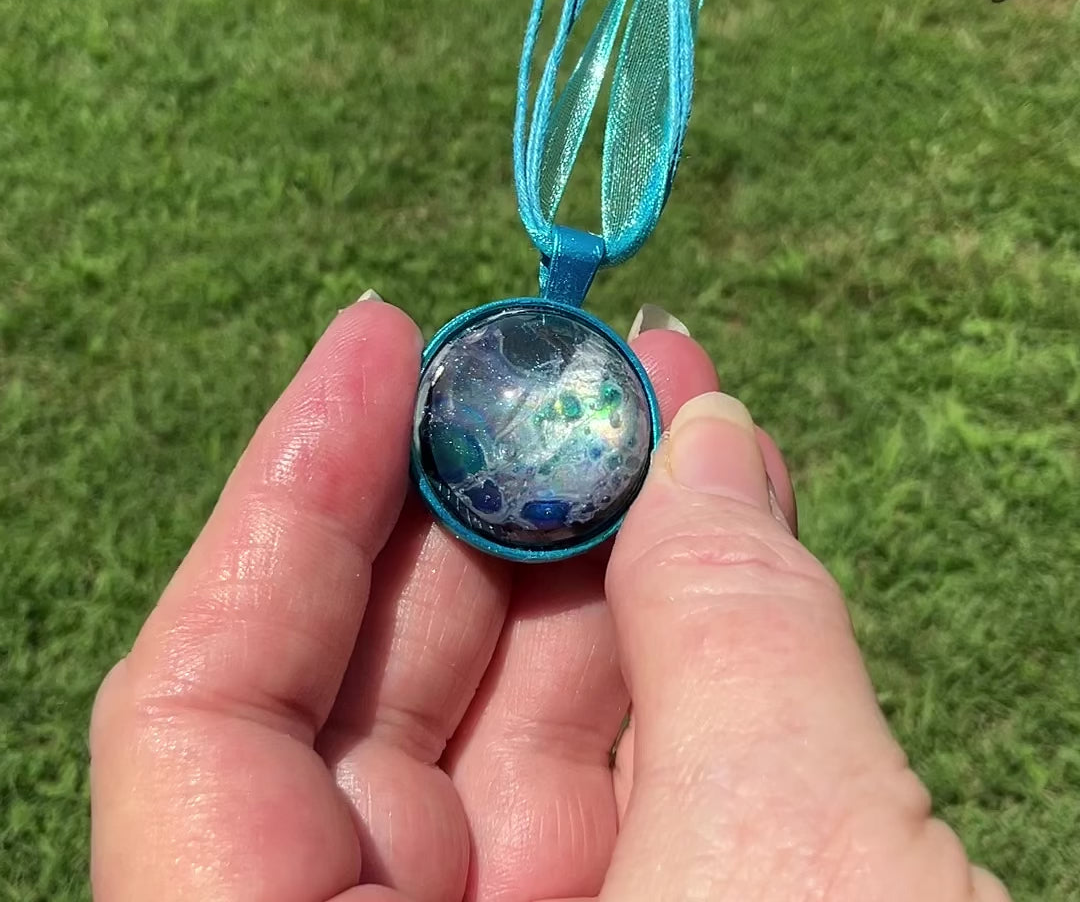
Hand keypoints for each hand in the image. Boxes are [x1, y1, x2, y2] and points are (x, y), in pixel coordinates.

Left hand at [90, 298, 1008, 901]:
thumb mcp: (798, 875)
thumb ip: (733, 628)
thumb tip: (705, 433)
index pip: (204, 713)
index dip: (291, 494)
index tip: (386, 336)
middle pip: (372, 694)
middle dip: (475, 501)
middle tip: (566, 358)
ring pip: (506, 719)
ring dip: (593, 545)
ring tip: (669, 398)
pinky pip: (609, 765)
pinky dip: (665, 631)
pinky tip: (719, 507)